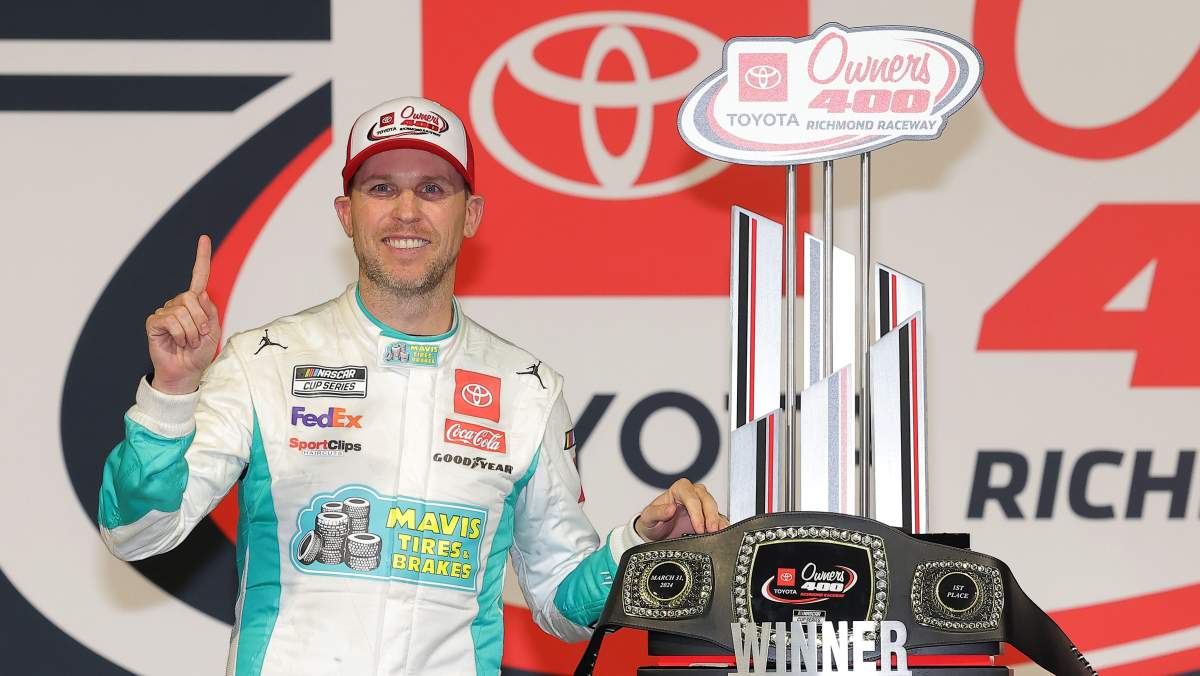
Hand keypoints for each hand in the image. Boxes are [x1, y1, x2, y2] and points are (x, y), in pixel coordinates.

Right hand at [145, 235, 221, 393]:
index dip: (201, 257)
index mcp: (195, 303)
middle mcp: (179, 304)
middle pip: (192, 297)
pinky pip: (171, 320)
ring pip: (183, 311)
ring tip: (188, 342)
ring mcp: (165, 312)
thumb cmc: (200, 353)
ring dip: (192, 331)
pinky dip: (180, 334)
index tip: (204, 238)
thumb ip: (210, 310)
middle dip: (201, 319)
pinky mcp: (154, 322)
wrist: (187, 372)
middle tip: (199, 336)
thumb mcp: (214, 330)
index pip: (199, 277)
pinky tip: (178, 342)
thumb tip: (199, 293)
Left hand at [634, 478, 728, 541]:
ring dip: (717, 520)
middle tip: (711, 530)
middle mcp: (693, 493)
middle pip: (706, 499)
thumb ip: (657, 512)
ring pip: (714, 506)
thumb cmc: (652, 521)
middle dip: (710, 516)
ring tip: (717, 533)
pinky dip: (722, 524)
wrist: (657, 532)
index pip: (691, 497)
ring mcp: (701, 503)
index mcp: (679, 489)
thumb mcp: (648, 517)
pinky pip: (718, 516)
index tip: (698, 527)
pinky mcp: (707, 515)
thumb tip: (670, 508)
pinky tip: (722, 532)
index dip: (696, 512)